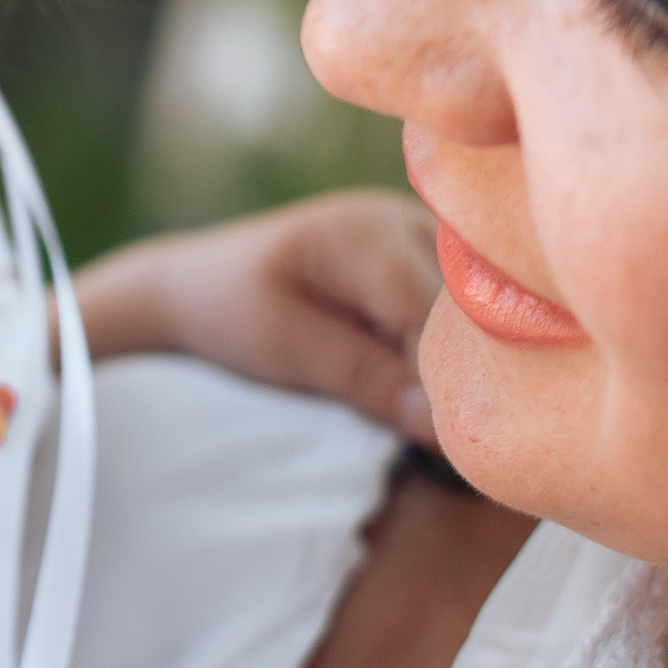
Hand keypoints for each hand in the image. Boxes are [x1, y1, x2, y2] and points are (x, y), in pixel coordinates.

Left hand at [75, 190, 441, 446]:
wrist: (195, 285)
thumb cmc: (229, 310)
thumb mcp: (287, 350)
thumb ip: (365, 379)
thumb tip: (440, 424)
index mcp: (367, 231)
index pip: (440, 311)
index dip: (454, 377)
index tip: (458, 442)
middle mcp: (405, 222)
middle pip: (468, 308)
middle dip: (467, 375)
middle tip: (460, 445)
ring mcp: (418, 240)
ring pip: (473, 314)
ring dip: (463, 369)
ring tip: (456, 430)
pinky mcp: (420, 266)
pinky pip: (457, 315)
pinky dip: (448, 359)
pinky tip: (439, 403)